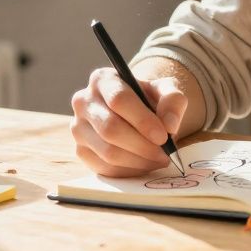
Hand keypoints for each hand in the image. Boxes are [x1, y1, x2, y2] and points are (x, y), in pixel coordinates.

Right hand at [69, 67, 186, 176]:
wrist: (135, 112)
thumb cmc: (149, 99)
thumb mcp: (165, 90)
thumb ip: (172, 100)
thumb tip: (169, 125)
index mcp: (103, 79)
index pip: (119, 99)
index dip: (142, 120)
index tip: (163, 136)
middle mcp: (84, 101)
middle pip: (110, 129)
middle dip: (142, 145)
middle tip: (165, 153)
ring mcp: (78, 128)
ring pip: (108, 152)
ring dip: (138, 161)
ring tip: (159, 159)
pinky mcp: (80, 151)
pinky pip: (104, 168)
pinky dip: (129, 170)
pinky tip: (145, 164)